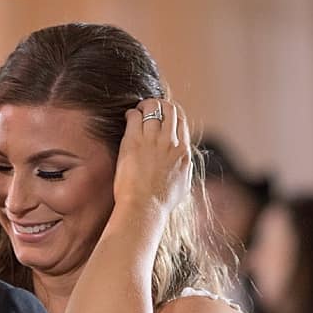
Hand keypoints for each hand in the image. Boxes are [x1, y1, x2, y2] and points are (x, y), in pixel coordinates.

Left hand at [113, 98, 193, 217]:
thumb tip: (183, 161)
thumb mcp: (182, 182)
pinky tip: (128, 116)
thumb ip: (183, 166)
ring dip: (144, 106)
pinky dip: (132, 113)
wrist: (145, 207)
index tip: (163, 115)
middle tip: (148, 108)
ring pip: (152, 108)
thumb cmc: (161, 202)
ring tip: (137, 110)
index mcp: (183, 151)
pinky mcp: (133, 142)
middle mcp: (170, 142)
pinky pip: (134, 117)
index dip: (172, 113)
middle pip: (169, 110)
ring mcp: (152, 141)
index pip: (182, 121)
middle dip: (159, 105)